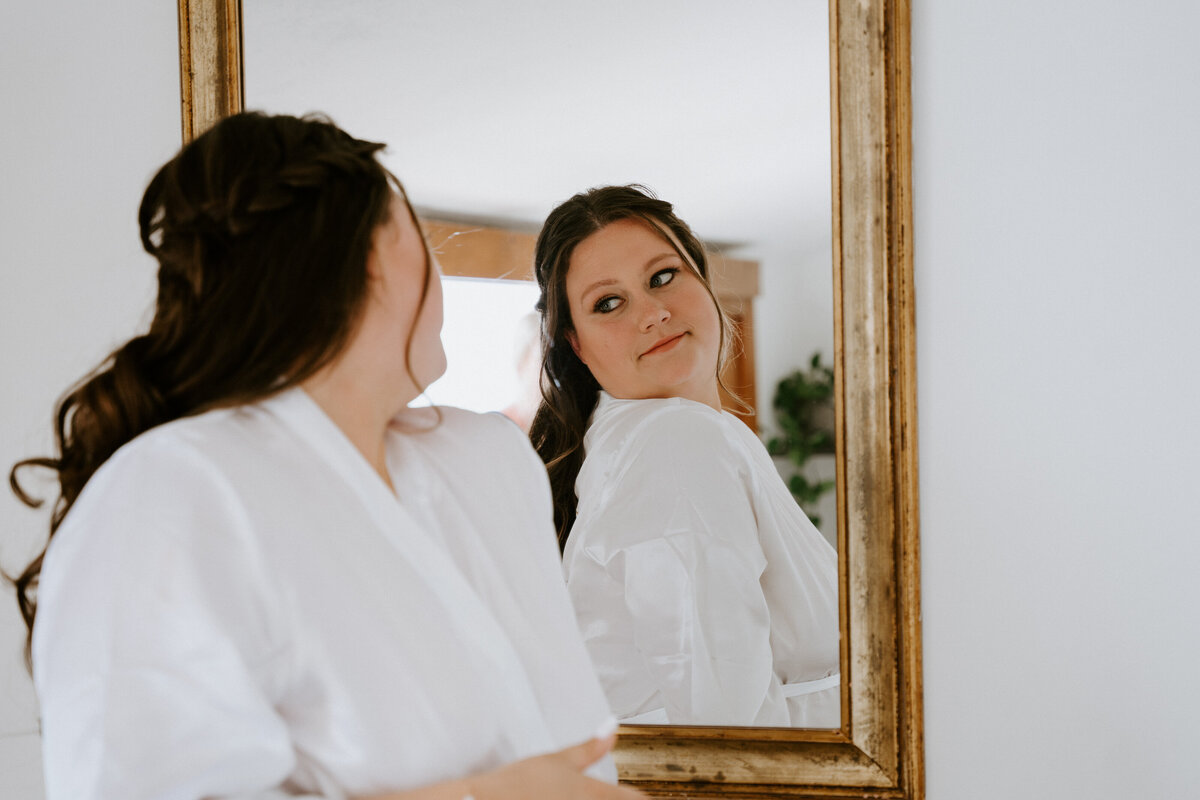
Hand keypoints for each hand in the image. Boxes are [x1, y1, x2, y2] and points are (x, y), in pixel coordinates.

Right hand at [463, 732, 645, 799]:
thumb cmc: (516, 785)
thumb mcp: (557, 759)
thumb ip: (589, 748)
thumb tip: (612, 727)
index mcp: (592, 793)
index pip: (635, 799)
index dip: (639, 797)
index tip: (639, 795)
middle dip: (617, 799)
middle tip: (592, 791)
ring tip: (569, 796)